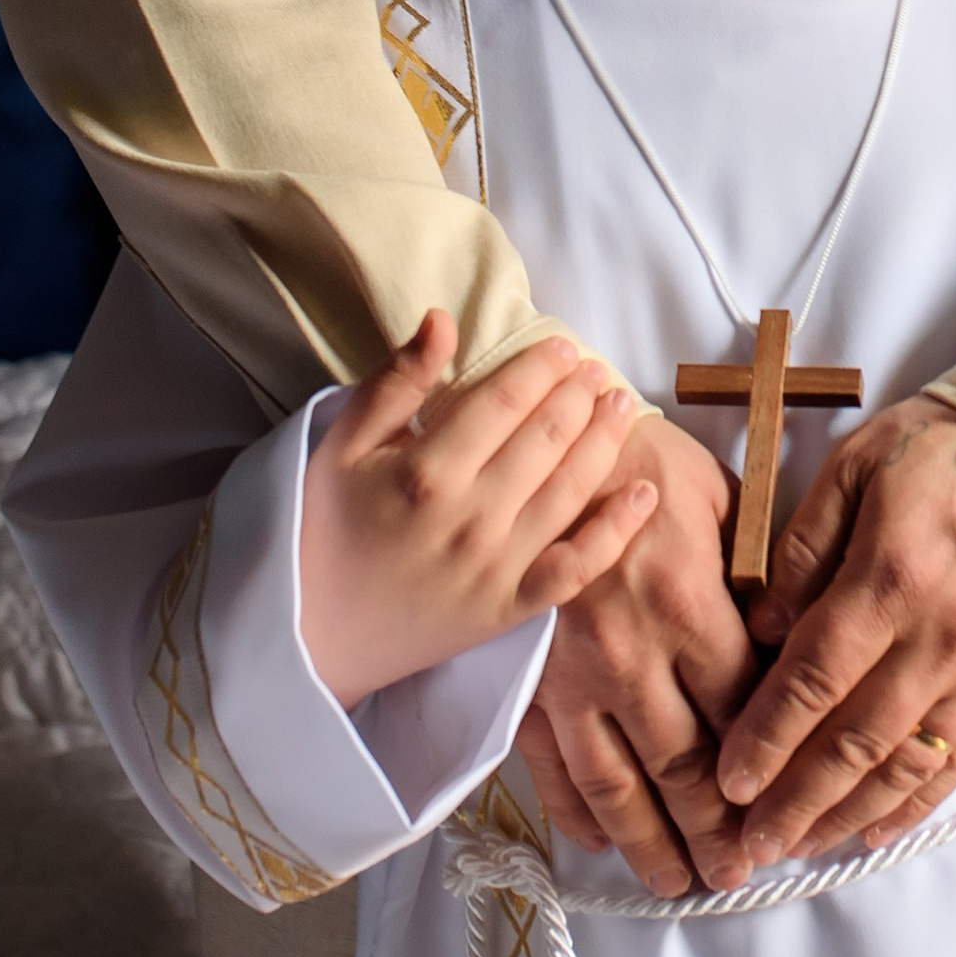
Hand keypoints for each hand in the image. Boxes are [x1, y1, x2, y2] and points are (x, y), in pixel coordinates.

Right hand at [297, 315, 657, 709]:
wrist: (311, 637)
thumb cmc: (323, 532)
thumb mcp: (339, 448)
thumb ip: (395, 383)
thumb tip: (443, 319)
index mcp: (424, 473)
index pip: (502, 403)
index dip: (541, 369)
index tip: (563, 346)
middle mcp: (469, 518)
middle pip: (546, 440)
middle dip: (579, 395)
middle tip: (596, 369)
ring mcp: (496, 568)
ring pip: (570, 491)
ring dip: (604, 442)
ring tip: (621, 405)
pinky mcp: (510, 610)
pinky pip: (577, 568)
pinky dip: (616, 532)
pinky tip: (645, 495)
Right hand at [515, 414, 759, 897]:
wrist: (539, 443)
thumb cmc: (644, 463)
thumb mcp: (725, 504)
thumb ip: (761, 581)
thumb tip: (798, 646)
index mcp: (691, 608)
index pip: (744, 712)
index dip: (771, 769)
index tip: (794, 805)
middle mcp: (632, 656)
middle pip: (687, 768)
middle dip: (718, 831)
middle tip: (740, 875)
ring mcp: (572, 677)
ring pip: (618, 785)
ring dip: (652, 844)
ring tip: (678, 885)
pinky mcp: (526, 681)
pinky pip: (551, 765)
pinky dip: (575, 813)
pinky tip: (600, 844)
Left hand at [713, 397, 955, 863]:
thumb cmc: (940, 448)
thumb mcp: (855, 466)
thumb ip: (801, 549)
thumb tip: (760, 630)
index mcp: (892, 579)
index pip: (814, 680)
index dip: (766, 739)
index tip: (728, 782)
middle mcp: (939, 637)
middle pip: (854, 742)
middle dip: (794, 802)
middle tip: (747, 847)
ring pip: (906, 765)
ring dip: (846, 815)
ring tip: (796, 848)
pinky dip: (914, 804)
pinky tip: (874, 831)